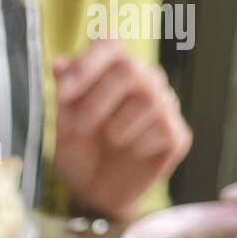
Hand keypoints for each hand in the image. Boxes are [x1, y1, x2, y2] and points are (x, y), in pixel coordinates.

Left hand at [53, 41, 191, 220]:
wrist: (95, 194)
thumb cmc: (81, 152)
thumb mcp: (64, 124)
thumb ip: (65, 92)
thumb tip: (59, 63)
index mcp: (115, 68)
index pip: (111, 43)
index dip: (88, 63)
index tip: (64, 92)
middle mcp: (146, 79)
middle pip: (130, 69)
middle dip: (97, 101)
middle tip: (79, 128)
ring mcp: (165, 106)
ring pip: (149, 99)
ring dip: (117, 126)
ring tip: (108, 141)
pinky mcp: (177, 135)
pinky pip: (163, 129)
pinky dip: (139, 146)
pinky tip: (131, 154)